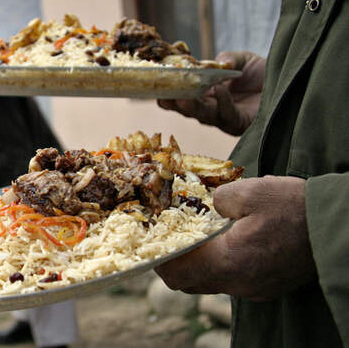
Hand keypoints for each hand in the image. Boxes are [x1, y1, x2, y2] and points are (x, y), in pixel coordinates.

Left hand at [154, 176, 315, 300]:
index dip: (158, 261)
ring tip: (199, 239)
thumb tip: (207, 206)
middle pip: (192, 284)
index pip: (177, 275)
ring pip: (212, 283)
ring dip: (200, 265)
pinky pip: (233, 281)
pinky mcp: (268, 287)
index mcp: (229, 262)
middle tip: (171, 240)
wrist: (337, 227)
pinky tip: (228, 244)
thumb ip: (217, 199)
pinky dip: (222, 266)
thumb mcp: (249, 191)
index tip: (152, 243)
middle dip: (176, 264)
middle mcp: (239, 284)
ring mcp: (255, 289)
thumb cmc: (294, 207)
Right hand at [157, 51, 265, 135]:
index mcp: (207, 94)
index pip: (183, 94)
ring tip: (183, 97)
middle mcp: (212, 108)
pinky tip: (218, 89)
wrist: (290, 84)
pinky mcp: (240, 124)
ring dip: (192, 106)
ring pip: (203, 115)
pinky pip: (227, 114)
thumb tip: (215, 62)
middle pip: (188, 109)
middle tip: (162, 97)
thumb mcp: (244, 60)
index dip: (169, 92)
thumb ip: (227, 59)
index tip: (155, 87)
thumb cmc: (264, 74)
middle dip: (174, 103)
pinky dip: (222, 101)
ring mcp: (224, 118)